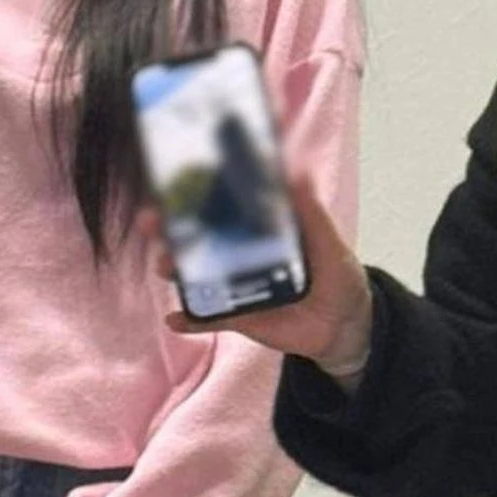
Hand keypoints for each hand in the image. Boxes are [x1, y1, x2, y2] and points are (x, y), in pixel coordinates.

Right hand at [135, 172, 373, 380]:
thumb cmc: (337, 274)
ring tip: (164, 264)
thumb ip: (310, 212)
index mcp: (260, 228)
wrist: (345, 325)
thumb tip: (298, 171)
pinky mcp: (238, 317)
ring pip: (196, 275)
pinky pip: (207, 319)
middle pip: (198, 238)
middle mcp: (241, 253)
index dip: (195, 193)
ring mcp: (236, 286)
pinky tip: (174, 318)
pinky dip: (189, 320)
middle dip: (171, 229)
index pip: (222, 205)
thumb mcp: (327, 241)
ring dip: (175, 269)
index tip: (171, 179)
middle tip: (152, 220)